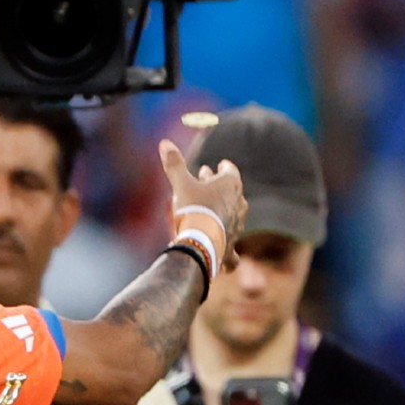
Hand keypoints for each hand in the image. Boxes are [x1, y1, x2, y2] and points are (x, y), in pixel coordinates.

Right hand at [160, 138, 247, 270]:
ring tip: (211, 213)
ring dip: (222, 212)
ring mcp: (238, 226)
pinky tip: (229, 261)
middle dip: (219, 188)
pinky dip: (230, 255)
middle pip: (232, 192)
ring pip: (233, 216)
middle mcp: (239, 204)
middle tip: (206, 183)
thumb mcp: (181, 183)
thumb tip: (165, 142)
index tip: (217, 167)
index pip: (230, 171)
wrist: (200, 242)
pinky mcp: (232, 246)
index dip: (223, 168)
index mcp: (231, 185)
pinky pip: (234, 252)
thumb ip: (174, 164)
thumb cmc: (193, 208)